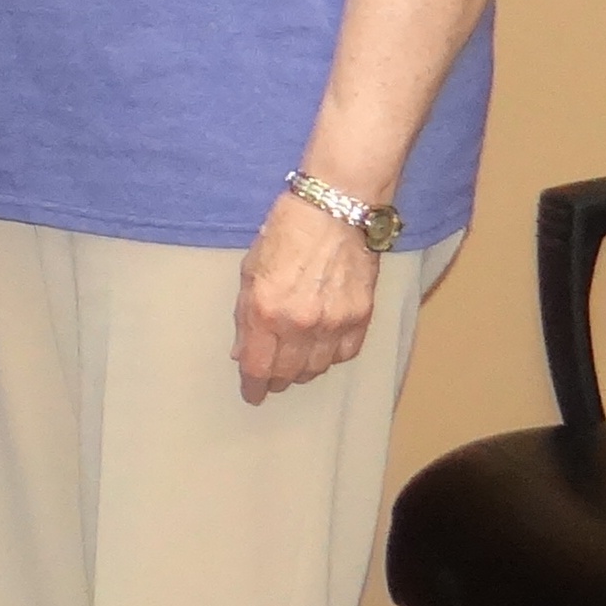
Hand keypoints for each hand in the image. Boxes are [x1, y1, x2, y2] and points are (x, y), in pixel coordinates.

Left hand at [234, 187, 382, 403]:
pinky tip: (322, 351)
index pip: (258, 365)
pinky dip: (331, 357)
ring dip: (303, 371)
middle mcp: (300, 324)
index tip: (252, 394)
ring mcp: (334, 323)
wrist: (335, 210)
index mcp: (265, 311)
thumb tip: (243, 350)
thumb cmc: (285, 232)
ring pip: (317, 367)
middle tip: (271, 381)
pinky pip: (345, 353)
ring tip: (294, 367)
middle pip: (288, 372)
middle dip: (277, 380)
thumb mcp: (249, 271)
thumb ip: (246, 315)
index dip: (253, 385)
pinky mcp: (362, 317)